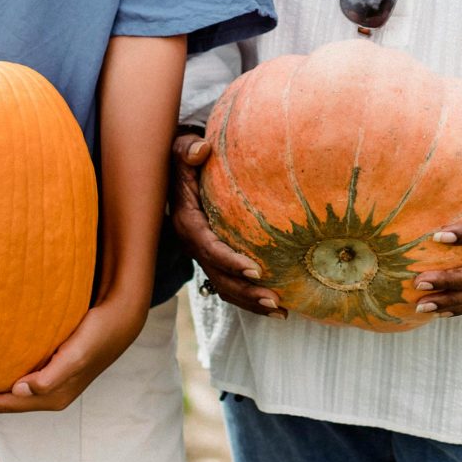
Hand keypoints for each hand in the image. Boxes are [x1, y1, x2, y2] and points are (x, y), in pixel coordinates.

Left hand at [0, 295, 148, 412]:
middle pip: (3, 401)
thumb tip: (21, 390)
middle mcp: (49, 394)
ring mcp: (50, 383)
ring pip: (9, 391)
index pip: (4, 404)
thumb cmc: (97, 334)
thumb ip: (51, 376)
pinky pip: (18, 377)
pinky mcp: (51, 368)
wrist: (120, 320)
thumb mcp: (76, 354)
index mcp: (52, 397)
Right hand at [168, 129, 282, 317]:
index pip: (208, 248)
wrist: (180, 169)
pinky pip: (231, 282)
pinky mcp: (215, 257)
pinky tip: (279, 306)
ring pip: (225, 286)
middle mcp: (194, 244)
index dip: (230, 261)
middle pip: (219, 277)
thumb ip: (188, 150)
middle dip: (246, 292)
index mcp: (187, 223)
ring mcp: (204, 254)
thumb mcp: (182, 149)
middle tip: (276, 301)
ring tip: (281, 312)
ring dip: (251, 302)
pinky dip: (251, 296)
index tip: (256, 269)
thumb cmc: (187, 158)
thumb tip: (201, 150)